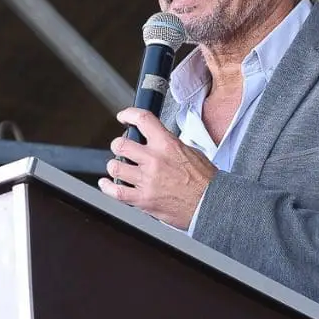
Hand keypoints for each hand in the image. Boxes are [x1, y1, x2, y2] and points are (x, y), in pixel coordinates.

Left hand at [99, 107, 216, 229]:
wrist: (212, 204)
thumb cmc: (205, 181)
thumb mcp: (191, 152)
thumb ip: (169, 144)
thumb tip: (157, 140)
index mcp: (167, 145)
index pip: (143, 120)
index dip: (129, 114)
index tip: (124, 117)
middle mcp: (154, 160)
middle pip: (121, 144)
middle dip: (119, 145)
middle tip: (122, 148)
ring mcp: (147, 180)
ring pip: (115, 167)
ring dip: (115, 166)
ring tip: (119, 167)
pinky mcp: (143, 200)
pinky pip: (116, 192)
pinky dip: (107, 187)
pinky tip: (106, 184)